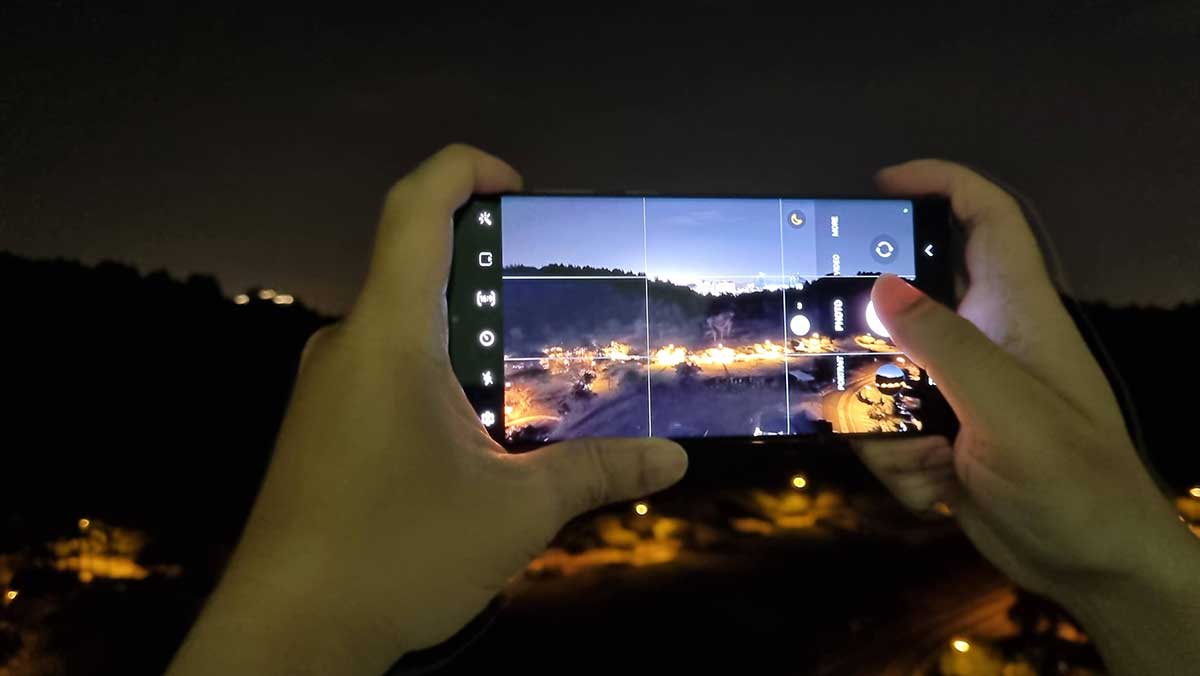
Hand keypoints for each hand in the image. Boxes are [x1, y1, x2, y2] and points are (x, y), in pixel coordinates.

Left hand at [166, 145, 687, 675]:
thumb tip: (671, 459)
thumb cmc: (390, 561)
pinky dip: (438, 377)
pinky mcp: (320, 428)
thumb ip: (597, 472)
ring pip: (404, 328)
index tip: (517, 186)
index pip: (415, 209)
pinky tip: (479, 436)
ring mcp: (326, 389)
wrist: (286, 635)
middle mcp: (348, 347)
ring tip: (530, 384)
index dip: (464, 170)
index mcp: (389, 338)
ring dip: (469, 339)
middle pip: (418, 267)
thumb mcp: (514, 513)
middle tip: (556, 310)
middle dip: (492, 275)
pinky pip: (384, 371)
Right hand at [855, 160, 1199, 673]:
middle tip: (848, 359)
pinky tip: (936, 490)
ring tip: (927, 459)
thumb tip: (882, 287)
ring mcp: (957, 392)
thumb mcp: (1006, 408)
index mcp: (1017, 312)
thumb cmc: (1074, 481)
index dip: (939, 182)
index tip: (879, 186)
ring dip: (883, 424)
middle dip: (871, 340)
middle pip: (906, 302)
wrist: (1094, 569)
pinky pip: (883, 430)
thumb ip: (943, 344)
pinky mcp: (939, 436)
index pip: (986, 218)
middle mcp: (982, 342)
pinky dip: (897, 464)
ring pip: (880, 377)